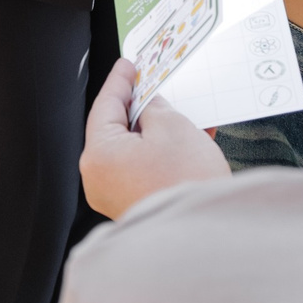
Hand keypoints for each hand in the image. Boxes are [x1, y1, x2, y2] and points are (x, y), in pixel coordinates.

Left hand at [79, 60, 229, 218]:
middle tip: (151, 85)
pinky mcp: (136, 205)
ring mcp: (116, 195)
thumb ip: (156, 109)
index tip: (127, 66)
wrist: (203, 236)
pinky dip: (163, 152)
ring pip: (133, 150)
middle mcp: (99, 178)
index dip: (119, 81)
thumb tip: (150, 109)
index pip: (105, 106)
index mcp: (98, 154)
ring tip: (179, 113)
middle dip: (138, 107)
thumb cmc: (185, 183)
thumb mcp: (173, 127)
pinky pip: (145, 168)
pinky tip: (188, 140)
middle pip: (117, 130)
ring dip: (156, 130)